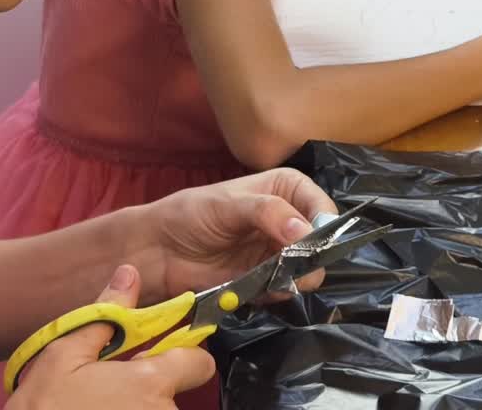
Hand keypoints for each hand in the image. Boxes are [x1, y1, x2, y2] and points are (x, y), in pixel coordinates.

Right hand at [6, 265, 214, 409]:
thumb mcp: (62, 356)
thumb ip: (105, 315)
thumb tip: (129, 274)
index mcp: (150, 383)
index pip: (199, 362)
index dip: (183, 356)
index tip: (159, 358)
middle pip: (175, 392)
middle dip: (149, 389)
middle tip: (108, 391)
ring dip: (136, 409)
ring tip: (96, 407)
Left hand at [128, 169, 338, 303]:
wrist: (159, 251)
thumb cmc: (191, 214)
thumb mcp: (228, 204)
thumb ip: (268, 213)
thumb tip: (305, 232)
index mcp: (285, 188)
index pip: (321, 204)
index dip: (323, 223)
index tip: (312, 240)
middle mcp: (289, 220)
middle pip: (321, 241)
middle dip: (312, 255)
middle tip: (293, 266)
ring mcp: (279, 252)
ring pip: (309, 269)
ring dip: (296, 277)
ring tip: (271, 277)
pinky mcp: (268, 281)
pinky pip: (288, 290)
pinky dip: (278, 292)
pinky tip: (259, 289)